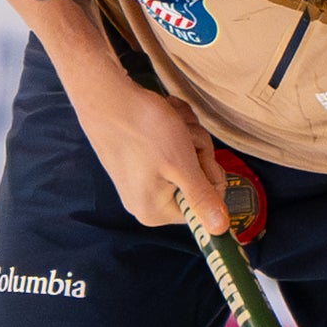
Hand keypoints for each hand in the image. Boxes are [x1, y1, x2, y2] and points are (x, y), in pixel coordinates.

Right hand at [59, 53, 228, 233]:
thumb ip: (203, 199)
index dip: (209, 174)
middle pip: (198, 180)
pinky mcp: (139, 161)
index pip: (206, 204)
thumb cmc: (144, 130)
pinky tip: (162, 119)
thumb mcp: (183, 165)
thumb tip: (220, 231)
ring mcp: (142, 180)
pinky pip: (173, 148)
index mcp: (156, 211)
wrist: (106, 95)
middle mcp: (147, 201)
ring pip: (189, 159)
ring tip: (169, 124)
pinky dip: (175, 129)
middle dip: (197, 151)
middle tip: (181, 134)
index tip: (194, 154)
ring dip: (188, 136)